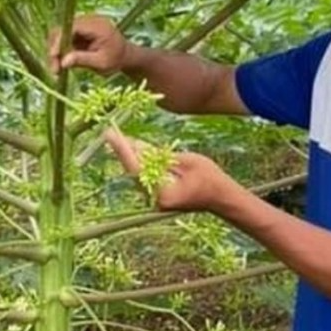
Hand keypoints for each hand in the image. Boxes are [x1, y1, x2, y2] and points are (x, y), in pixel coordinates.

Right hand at [48, 15, 132, 75]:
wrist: (125, 56)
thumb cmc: (117, 60)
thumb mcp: (102, 63)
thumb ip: (83, 60)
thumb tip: (63, 62)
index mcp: (96, 25)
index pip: (71, 27)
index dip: (59, 41)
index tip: (54, 56)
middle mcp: (88, 20)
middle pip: (62, 30)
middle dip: (55, 49)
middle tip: (55, 69)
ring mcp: (82, 24)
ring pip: (60, 35)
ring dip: (56, 52)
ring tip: (57, 70)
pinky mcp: (78, 31)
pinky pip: (64, 38)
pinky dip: (61, 51)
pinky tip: (61, 65)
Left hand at [102, 127, 239, 212]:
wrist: (221, 197)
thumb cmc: (209, 178)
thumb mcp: (187, 161)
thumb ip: (160, 156)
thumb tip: (136, 146)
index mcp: (163, 193)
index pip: (137, 169)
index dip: (123, 150)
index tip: (111, 135)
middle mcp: (155, 198)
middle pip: (133, 170)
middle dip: (122, 150)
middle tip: (109, 131)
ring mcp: (156, 198)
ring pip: (137, 171)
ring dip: (129, 154)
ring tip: (115, 135)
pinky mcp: (158, 193)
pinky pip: (144, 173)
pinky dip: (139, 159)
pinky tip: (131, 145)